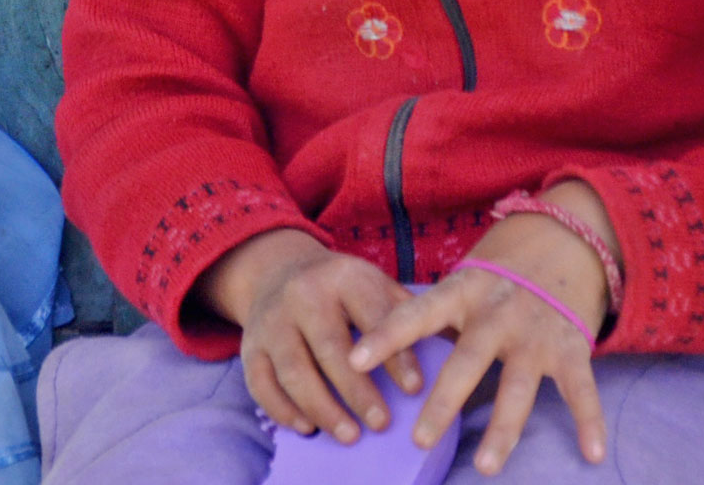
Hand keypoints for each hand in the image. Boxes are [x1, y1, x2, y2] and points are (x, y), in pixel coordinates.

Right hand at [198, 228, 423, 444]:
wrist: (276, 269)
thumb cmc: (341, 288)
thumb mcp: (374, 283)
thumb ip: (406, 312)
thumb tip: (452, 347)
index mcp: (342, 277)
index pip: (371, 316)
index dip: (394, 354)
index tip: (415, 390)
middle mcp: (302, 295)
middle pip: (329, 347)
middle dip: (357, 390)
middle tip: (382, 424)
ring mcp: (271, 321)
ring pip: (293, 370)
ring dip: (322, 407)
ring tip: (350, 434)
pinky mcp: (251, 345)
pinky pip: (261, 383)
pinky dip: (282, 410)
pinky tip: (307, 427)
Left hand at [348, 203, 613, 473]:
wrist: (566, 238)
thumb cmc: (499, 270)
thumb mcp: (462, 279)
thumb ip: (433, 312)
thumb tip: (378, 345)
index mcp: (461, 292)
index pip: (415, 314)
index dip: (384, 336)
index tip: (354, 360)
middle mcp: (497, 313)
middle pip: (467, 362)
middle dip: (443, 403)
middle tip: (420, 440)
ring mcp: (536, 332)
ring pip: (518, 387)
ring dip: (503, 429)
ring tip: (484, 466)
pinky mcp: (572, 347)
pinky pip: (580, 389)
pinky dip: (589, 421)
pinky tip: (591, 453)